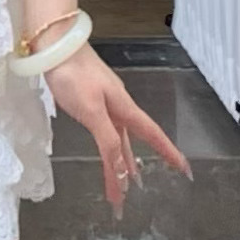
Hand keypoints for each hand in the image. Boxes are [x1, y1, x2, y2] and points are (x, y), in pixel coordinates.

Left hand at [45, 50, 191, 210]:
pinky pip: (103, 130)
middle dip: (133, 169)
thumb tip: (123, 170)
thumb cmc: (74, 73)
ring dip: (118, 160)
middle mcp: (118, 107)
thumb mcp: (92, 110)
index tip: (185, 169)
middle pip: (130, 143)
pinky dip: (107, 145)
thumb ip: (108, 139)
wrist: (54, 44)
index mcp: (124, 108)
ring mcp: (103, 102)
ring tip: (121, 181)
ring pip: (116, 138)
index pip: (152, 135)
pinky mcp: (88, 99)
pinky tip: (105, 147)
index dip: (168, 152)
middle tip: (133, 194)